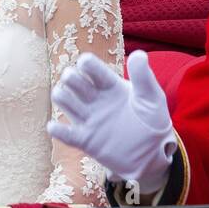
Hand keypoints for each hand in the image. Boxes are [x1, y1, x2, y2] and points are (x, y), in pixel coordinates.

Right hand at [47, 50, 176, 192]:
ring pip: (64, 100)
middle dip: (69, 77)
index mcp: (110, 85)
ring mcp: (89, 119)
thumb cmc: (153, 120)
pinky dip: (57, 130)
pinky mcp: (86, 140)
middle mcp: (96, 99)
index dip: (85, 63)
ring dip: (61, 97)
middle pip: (72, 80)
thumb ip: (143, 77)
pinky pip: (66, 134)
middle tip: (73, 81)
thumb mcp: (151, 97)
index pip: (91, 67)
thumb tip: (139, 54)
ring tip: (66, 99)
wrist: (153, 153)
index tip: (85, 63)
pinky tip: (55, 127)